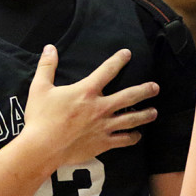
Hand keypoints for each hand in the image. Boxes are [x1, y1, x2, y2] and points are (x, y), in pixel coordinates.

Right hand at [21, 45, 157, 168]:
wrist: (42, 148)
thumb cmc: (40, 118)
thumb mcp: (40, 88)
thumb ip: (47, 66)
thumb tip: (50, 47)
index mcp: (86, 91)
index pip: (107, 70)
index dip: (118, 60)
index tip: (127, 54)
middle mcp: (100, 107)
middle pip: (129, 96)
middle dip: (145, 90)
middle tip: (155, 87)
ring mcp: (103, 126)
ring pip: (131, 119)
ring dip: (145, 115)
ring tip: (154, 112)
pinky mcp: (102, 143)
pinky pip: (123, 140)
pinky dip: (133, 138)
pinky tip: (138, 136)